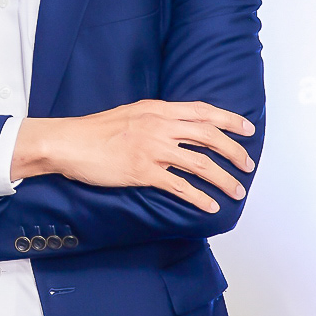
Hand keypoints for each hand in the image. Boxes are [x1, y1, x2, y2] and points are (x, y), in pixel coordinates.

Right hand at [13, 100, 255, 213]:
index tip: (247, 129)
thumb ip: (155, 118)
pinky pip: (179, 186)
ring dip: (224, 178)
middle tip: (248, 165)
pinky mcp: (142, 171)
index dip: (229, 120)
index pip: (202, 111)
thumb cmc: (94, 131)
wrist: (68, 142)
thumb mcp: (130, 113)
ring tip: (236, 191)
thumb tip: (177, 128)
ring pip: (200, 163)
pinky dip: (199, 197)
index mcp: (157, 109)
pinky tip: (209, 206)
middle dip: (234, 151)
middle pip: (209, 136)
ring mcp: (152, 149)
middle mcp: (159, 126)